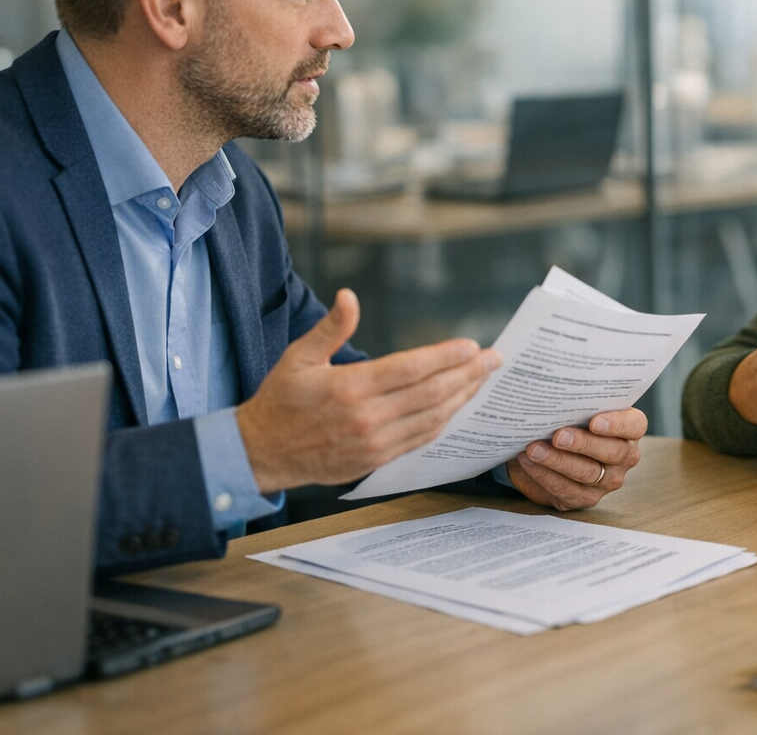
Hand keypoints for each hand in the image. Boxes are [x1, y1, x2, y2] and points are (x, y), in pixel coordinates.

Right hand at [236, 289, 501, 492]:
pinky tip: (457, 406)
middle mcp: (367, 417)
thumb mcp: (299, 357)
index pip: (411, 369)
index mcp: (350, 387)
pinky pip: (420, 439)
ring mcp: (374, 443)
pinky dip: (444, 421)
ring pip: (432, 418)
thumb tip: (350, 296)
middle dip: (468, 375)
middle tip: (494, 360)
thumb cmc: (280, 400)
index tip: (472, 346)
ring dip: (462, 398)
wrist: (261, 453)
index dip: (446, 357)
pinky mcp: (376, 461)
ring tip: (483, 380)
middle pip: (431, 393)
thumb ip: (331, 328)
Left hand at [505, 408, 646, 510]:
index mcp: (630, 430)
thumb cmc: (571, 420)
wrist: (552, 448)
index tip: (594, 422)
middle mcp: (625, 456)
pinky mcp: (585, 498)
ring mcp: (608, 480)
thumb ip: (578, 403)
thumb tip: (556, 394)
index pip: (634, 426)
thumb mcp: (579, 409)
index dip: (616, 424)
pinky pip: (566, 490)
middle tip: (558, 436)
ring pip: (587, 473)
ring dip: (557, 461)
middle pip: (611, 452)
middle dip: (582, 444)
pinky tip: (529, 462)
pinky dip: (544, 475)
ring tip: (534, 449)